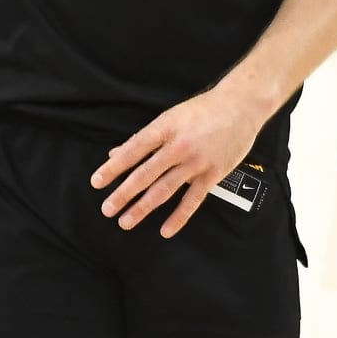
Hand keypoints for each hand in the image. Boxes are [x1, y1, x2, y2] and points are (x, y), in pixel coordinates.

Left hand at [90, 88, 265, 237]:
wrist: (239, 107)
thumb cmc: (200, 110)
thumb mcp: (168, 117)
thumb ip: (143, 138)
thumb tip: (115, 154)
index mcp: (163, 128)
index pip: (132, 151)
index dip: (113, 168)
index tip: (96, 183)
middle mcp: (177, 147)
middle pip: (145, 174)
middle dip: (124, 193)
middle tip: (107, 209)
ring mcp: (196, 162)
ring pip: (164, 189)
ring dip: (143, 207)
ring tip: (126, 221)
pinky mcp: (213, 174)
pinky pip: (193, 200)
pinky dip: (179, 217)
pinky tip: (165, 230)